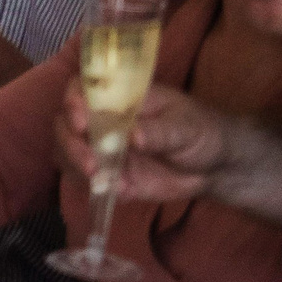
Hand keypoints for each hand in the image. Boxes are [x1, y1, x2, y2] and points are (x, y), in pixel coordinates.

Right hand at [58, 81, 228, 203]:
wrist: (215, 167)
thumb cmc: (201, 132)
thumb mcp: (187, 127)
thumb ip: (161, 131)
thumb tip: (134, 135)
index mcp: (120, 97)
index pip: (82, 89)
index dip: (73, 102)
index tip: (81, 123)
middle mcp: (104, 120)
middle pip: (66, 124)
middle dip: (71, 144)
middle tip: (91, 163)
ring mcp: (104, 149)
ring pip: (68, 153)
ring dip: (76, 167)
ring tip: (101, 180)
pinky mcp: (110, 175)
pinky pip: (89, 181)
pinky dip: (97, 188)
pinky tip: (123, 192)